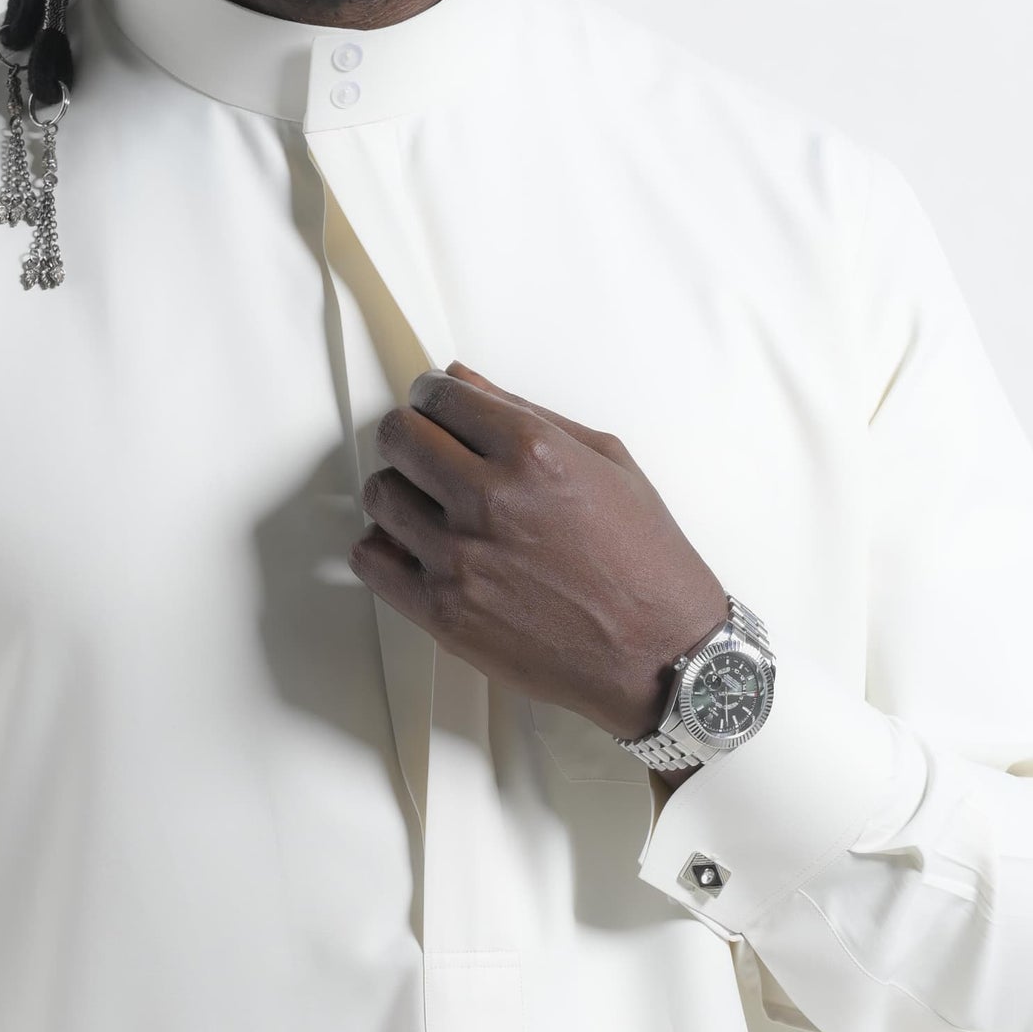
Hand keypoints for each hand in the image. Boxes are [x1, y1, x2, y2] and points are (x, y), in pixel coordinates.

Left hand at [349, 362, 726, 741]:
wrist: (661, 653)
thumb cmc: (645, 558)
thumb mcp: (606, 462)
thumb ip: (525, 412)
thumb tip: (460, 378)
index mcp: (531, 452)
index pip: (438, 396)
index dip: (434, 396)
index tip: (439, 408)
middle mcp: (489, 500)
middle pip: (397, 437)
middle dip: (411, 435)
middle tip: (432, 453)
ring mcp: (459, 559)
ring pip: (380, 495)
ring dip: (399, 491)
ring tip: (432, 505)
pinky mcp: (443, 612)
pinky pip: (370, 559)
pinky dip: (385, 546)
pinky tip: (417, 547)